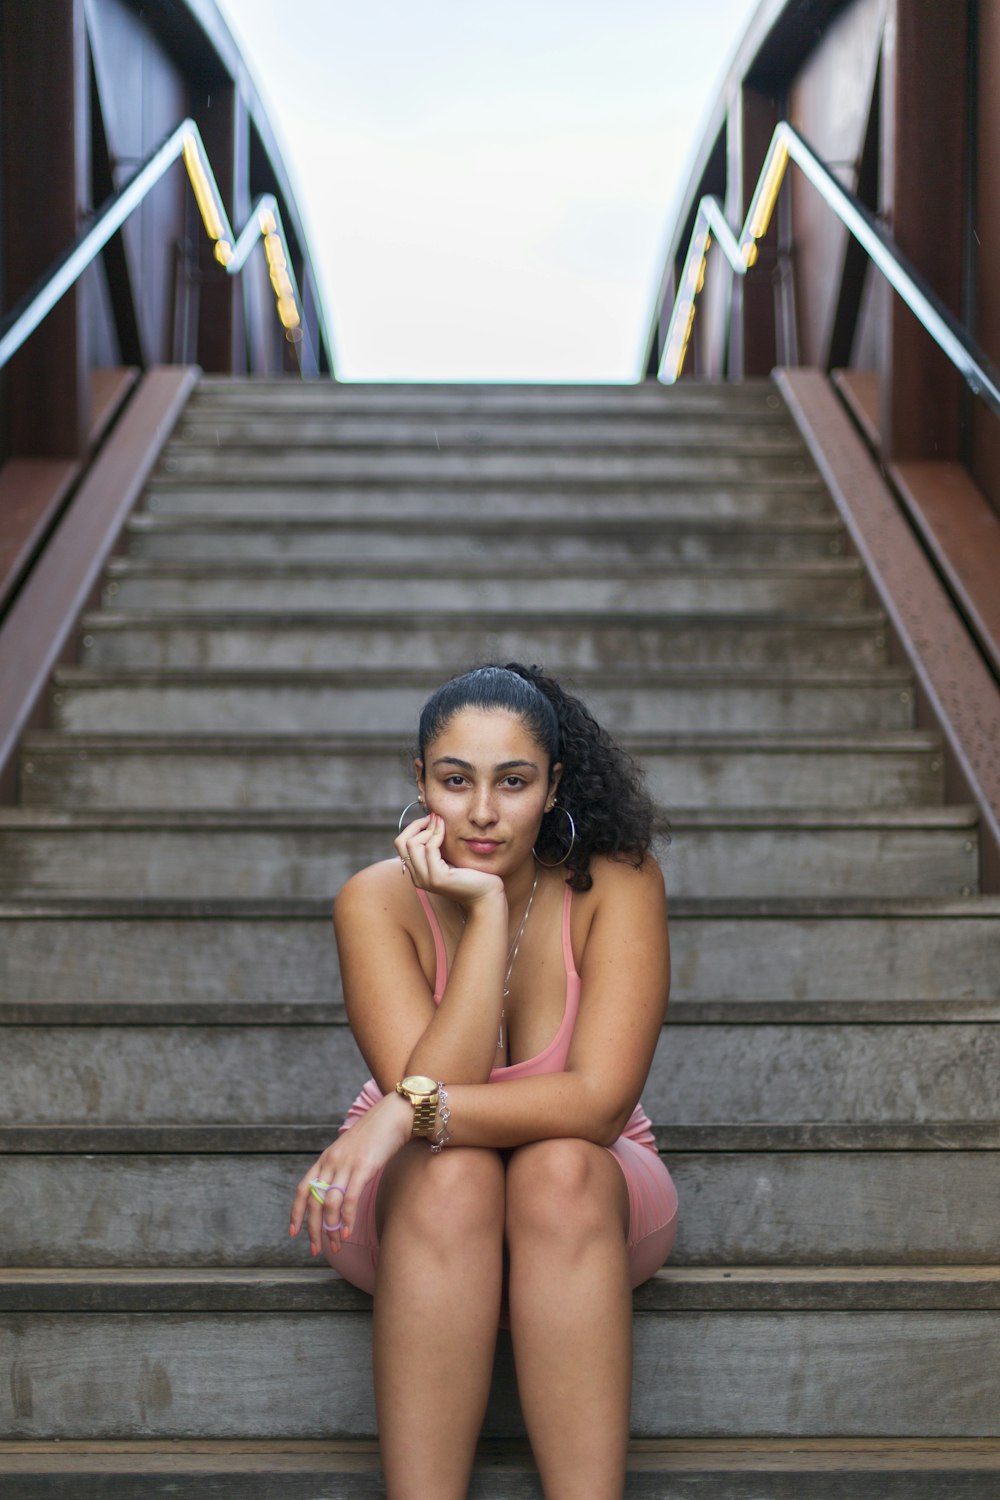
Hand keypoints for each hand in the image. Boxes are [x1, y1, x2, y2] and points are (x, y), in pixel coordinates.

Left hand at [289, 1090, 411, 1259]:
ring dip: (331, 1230)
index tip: (293, 1232)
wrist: (394, 1116)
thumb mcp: (350, 1152)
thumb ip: (341, 1169)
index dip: (296, 1212)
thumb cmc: (375, 1136)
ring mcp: (346, 1165)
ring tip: (337, 1246)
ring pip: (330, 1205)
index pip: (303, 1189)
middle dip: (313, 1229)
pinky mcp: (363, 1168)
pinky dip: (347, 1219)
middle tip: (316, 1249)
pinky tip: (348, 1232)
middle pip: (314, 1202)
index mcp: (325, 1159)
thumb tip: (337, 1192)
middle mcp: (331, 1162)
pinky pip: (350, 1199)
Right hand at [394, 811, 503, 908]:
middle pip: (401, 842)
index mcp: (418, 872)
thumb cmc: (471, 873)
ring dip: (428, 829)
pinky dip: (436, 835)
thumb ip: (437, 844)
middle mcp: (417, 877)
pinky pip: (429, 849)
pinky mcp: (437, 877)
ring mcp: (425, 879)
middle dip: (417, 825)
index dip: (413, 827)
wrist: (485, 895)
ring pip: (412, 844)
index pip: (401, 844)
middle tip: (434, 818)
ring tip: (441, 822)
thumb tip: (432, 818)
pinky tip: (446, 829)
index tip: (430, 819)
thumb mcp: (449, 856)